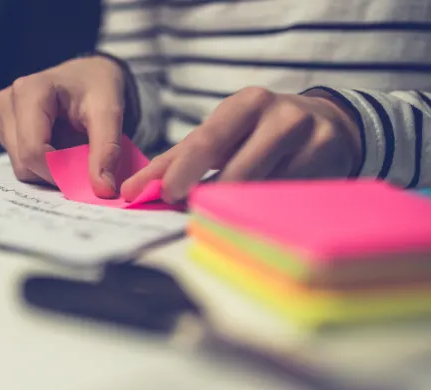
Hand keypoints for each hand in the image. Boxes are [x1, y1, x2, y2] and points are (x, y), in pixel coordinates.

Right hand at [0, 56, 125, 197]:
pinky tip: (55, 142)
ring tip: (68, 144)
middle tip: (80, 156)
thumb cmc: (97, 86)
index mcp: (29, 91)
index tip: (84, 172)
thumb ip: (107, 151)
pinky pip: (18, 161)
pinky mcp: (2, 126)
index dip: (59, 172)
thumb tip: (103, 189)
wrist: (88, 73)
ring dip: (48, 167)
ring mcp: (0, 114)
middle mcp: (7, 101)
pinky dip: (41, 162)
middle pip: (23, 163)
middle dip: (54, 170)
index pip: (33, 152)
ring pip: (20, 167)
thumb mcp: (109, 113)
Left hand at [121, 87, 362, 203]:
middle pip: (236, 170)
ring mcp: (311, 138)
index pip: (206, 141)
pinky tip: (259, 211)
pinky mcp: (330, 163)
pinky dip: (265, 210)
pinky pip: (287, 199)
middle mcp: (280, 115)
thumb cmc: (258, 132)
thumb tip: (133, 190)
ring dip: (237, 208)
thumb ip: (177, 159)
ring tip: (224, 211)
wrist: (329, 124)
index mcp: (246, 103)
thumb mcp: (221, 134)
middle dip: (210, 195)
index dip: (182, 171)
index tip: (164, 194)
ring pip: (262, 189)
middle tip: (192, 211)